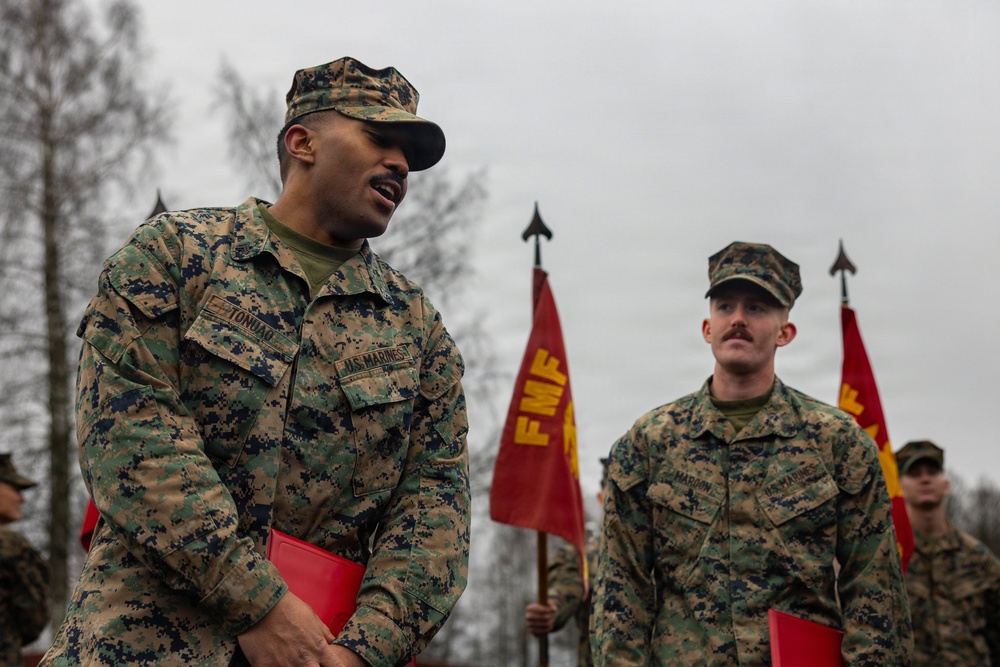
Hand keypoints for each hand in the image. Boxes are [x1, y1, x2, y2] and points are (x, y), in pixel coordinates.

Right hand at [239, 593, 366, 665]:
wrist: (262, 605)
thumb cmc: (289, 607)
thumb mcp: (312, 616)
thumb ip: (323, 632)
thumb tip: (332, 640)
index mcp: (318, 649)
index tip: (330, 665)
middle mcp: (305, 661)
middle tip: (309, 662)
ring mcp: (286, 666)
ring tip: (290, 660)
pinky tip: (274, 662)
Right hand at [525, 601, 556, 634]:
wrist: (541, 618)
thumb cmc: (544, 610)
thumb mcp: (548, 606)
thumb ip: (551, 606)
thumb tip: (554, 610)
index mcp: (529, 608)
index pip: (535, 609)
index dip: (543, 609)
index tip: (549, 610)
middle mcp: (527, 616)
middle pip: (537, 617)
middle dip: (545, 617)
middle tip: (551, 617)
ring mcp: (528, 624)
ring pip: (538, 624)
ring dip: (547, 623)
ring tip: (552, 621)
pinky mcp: (531, 630)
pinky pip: (538, 631)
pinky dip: (545, 629)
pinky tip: (550, 626)